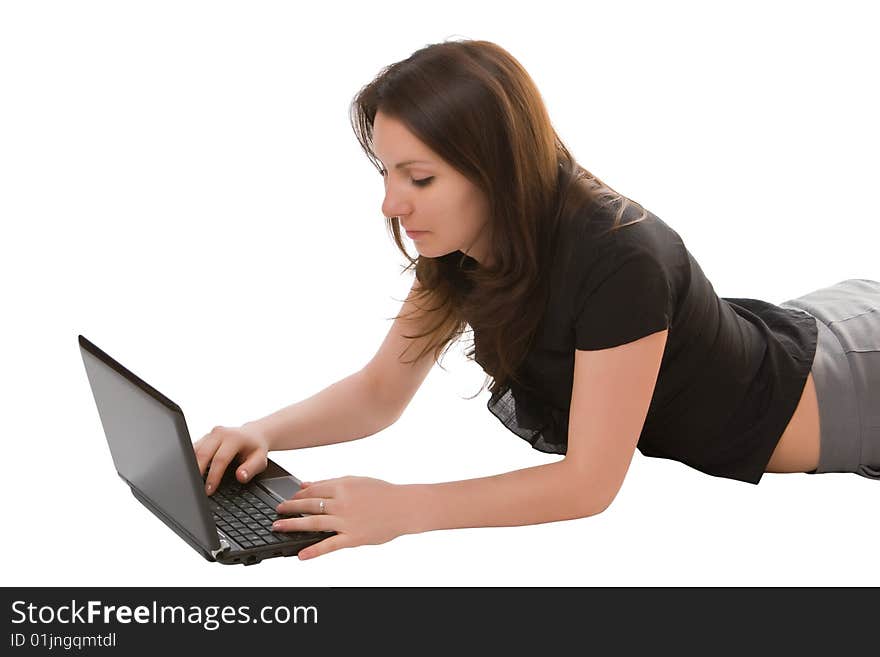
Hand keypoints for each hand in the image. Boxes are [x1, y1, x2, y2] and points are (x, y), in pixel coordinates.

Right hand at [193, 423, 270, 494]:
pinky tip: (191, 473)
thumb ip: (251, 469)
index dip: (213, 477)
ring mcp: (210, 434)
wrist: (253, 434)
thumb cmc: (255, 448)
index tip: (209, 490)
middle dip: (197, 473)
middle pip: (203, 453)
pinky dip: (190, 461)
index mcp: (234, 438)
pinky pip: (193, 449)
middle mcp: (220, 433)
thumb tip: (240, 476)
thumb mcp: (260, 460)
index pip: (220, 459)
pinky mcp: (204, 437)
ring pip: (194, 451)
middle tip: (196, 489)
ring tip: (191, 482)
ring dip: (191, 467)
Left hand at [273, 476, 413, 560]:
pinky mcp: (353, 537)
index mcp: (342, 486)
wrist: (405, 507)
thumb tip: (306, 484)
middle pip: (308, 505)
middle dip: (289, 508)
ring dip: (293, 525)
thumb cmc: (382, 493)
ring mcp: (346, 521)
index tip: (288, 500)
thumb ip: (330, 482)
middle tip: (276, 511)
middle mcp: (341, 502)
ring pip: (313, 523)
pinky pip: (329, 545)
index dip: (297, 496)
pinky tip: (300, 554)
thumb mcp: (356, 481)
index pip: (312, 490)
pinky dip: (313, 550)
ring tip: (278, 527)